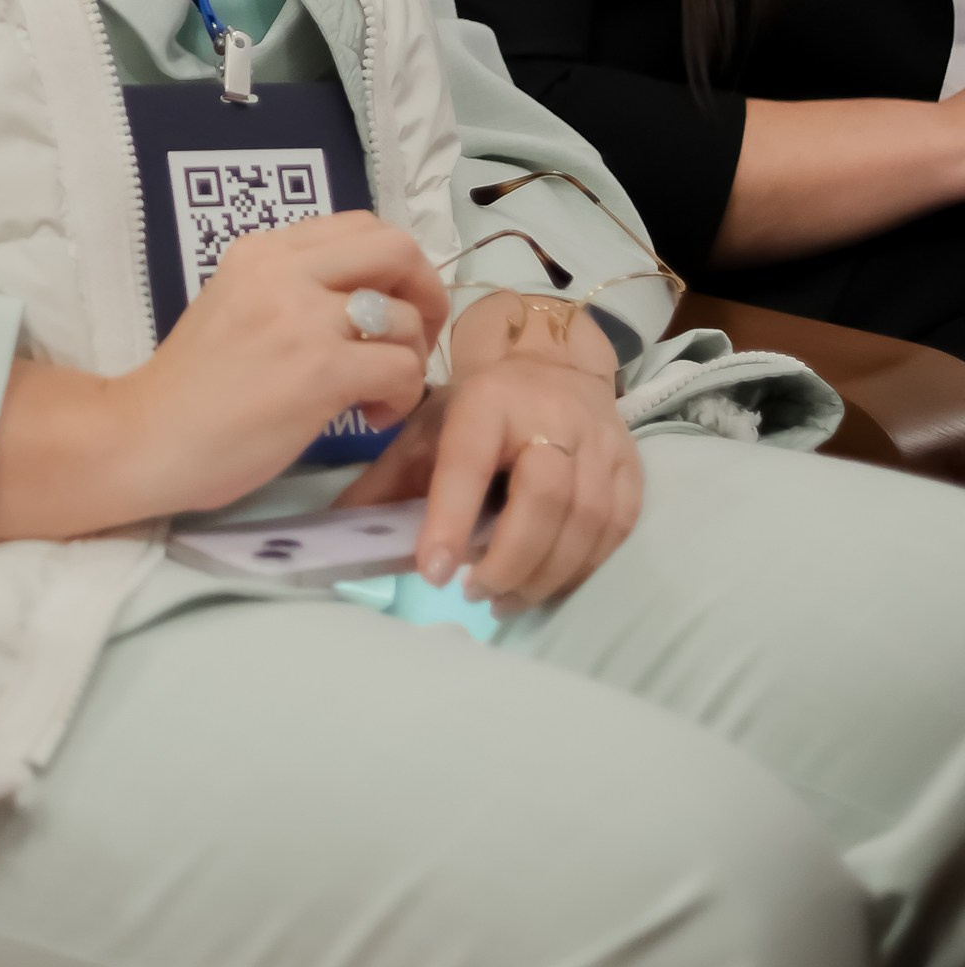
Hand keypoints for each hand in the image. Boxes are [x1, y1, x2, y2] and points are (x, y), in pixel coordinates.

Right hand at [110, 213, 450, 523]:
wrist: (144, 438)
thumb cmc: (189, 388)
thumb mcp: (236, 307)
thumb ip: (290, 289)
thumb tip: (365, 297)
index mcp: (262, 251)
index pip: (359, 226)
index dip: (394, 265)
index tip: (391, 307)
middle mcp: (283, 270)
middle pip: (396, 247)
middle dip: (424, 292)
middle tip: (414, 339)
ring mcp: (302, 318)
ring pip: (405, 315)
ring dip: (411, 357)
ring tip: (382, 393)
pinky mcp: (319, 370)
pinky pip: (402, 368)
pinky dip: (404, 395)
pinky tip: (375, 416)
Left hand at [347, 349, 640, 610]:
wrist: (555, 368)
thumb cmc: (481, 410)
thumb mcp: (427, 431)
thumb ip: (387, 484)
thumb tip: (336, 538)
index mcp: (487, 401)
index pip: (468, 462)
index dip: (450, 518)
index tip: (433, 572)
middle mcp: (550, 416)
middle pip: (544, 498)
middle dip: (508, 559)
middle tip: (474, 592)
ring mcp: (599, 442)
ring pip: (585, 521)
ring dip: (543, 575)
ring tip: (502, 598)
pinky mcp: (631, 468)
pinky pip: (614, 532)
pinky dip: (579, 569)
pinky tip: (544, 583)